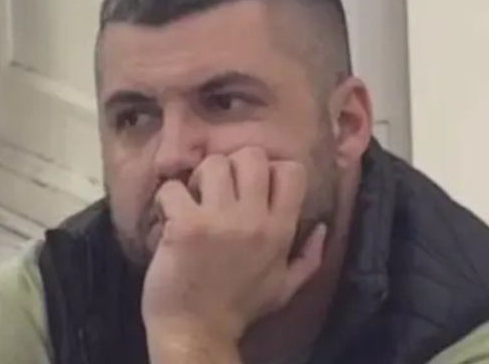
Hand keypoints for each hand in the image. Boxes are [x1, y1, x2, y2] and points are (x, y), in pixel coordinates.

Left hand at [141, 147, 326, 349]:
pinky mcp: (185, 226)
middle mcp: (254, 220)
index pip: (291, 170)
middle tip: (219, 190)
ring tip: (194, 200)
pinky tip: (169, 217)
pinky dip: (167, 198)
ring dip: (199, 179)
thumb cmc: (239, 308)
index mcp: (281, 230)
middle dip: (232, 165)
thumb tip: (322, 228)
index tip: (252, 186)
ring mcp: (219, 221)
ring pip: (213, 163)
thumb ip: (309, 258)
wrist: (197, 332)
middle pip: (251, 156)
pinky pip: (173, 188)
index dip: (271, 169)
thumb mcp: (284, 287)